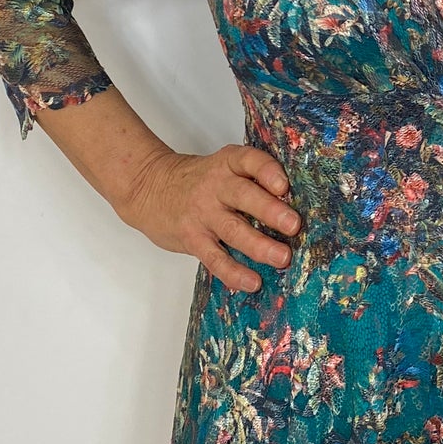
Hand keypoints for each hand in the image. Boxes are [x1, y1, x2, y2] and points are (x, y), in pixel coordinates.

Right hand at [118, 143, 300, 292]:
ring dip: (260, 245)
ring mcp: (203, 213)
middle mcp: (216, 186)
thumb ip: (250, 182)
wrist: (148, 187)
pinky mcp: (192, 238)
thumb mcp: (220, 168)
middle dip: (271, 211)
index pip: (249, 161)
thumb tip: (294, 208)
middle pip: (245, 196)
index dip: (267, 171)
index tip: (284, 185)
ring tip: (282, 257)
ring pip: (233, 230)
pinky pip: (214, 257)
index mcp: (227, 164)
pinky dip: (233, 272)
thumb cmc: (196, 181)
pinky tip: (251, 282)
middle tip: (294, 225)